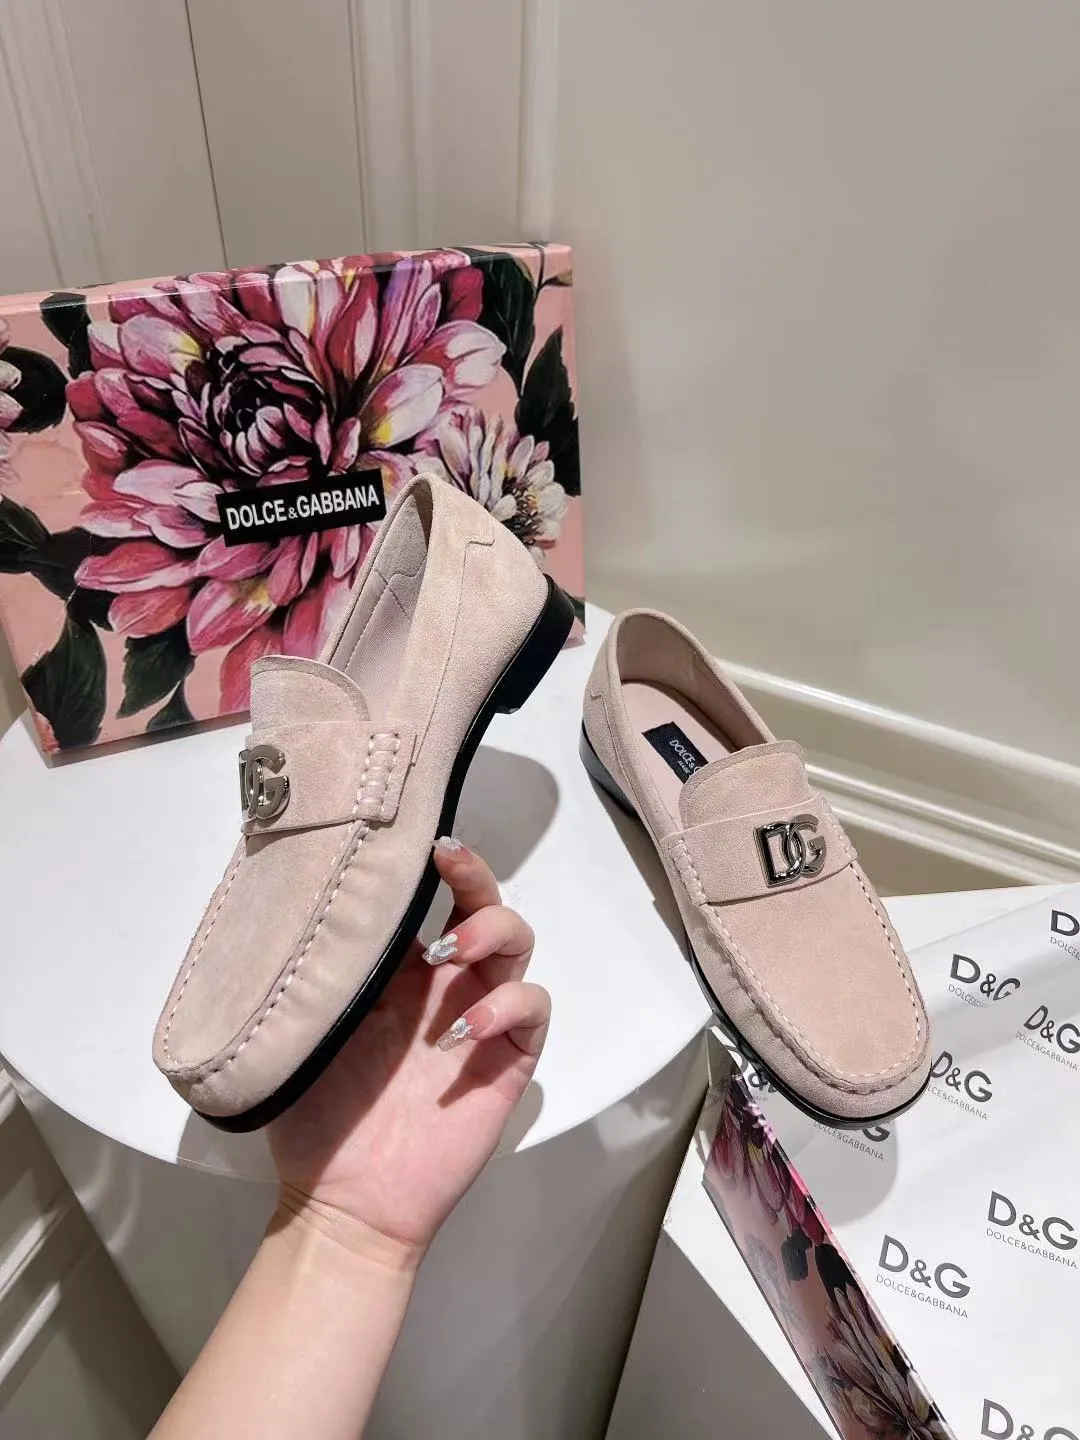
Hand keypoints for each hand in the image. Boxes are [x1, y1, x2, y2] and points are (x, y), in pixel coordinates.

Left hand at [269, 839, 549, 1259]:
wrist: (346, 1197)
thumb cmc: (317, 1112)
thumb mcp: (304, 1024)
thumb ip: (319, 967)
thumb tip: (299, 895)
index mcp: (398, 968)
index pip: (433, 896)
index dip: (441, 863)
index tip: (426, 839)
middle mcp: (445, 982)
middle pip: (486, 906)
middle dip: (476, 879)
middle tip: (449, 870)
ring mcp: (482, 1017)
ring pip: (517, 945)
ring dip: (492, 933)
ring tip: (449, 953)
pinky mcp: (510, 1059)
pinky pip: (532, 1009)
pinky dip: (509, 1004)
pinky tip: (466, 1028)